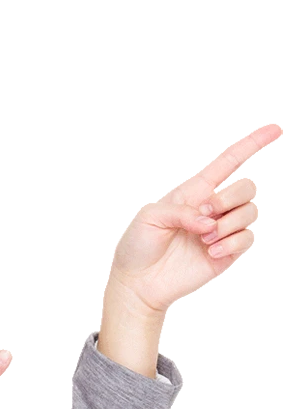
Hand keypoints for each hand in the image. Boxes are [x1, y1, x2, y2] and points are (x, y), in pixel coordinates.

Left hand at [107, 120, 281, 315]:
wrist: (138, 282)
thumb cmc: (139, 246)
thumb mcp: (150, 219)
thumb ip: (181, 211)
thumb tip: (209, 222)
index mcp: (193, 193)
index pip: (227, 163)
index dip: (251, 144)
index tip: (276, 127)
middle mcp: (211, 209)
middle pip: (245, 188)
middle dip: (228, 199)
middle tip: (204, 216)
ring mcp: (221, 230)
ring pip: (248, 213)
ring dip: (226, 226)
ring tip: (202, 240)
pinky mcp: (226, 252)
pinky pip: (245, 239)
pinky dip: (229, 244)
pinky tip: (209, 253)